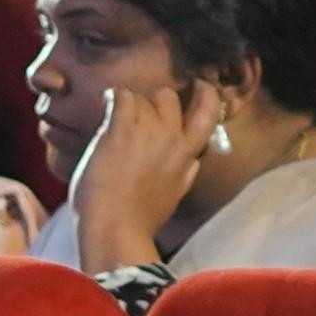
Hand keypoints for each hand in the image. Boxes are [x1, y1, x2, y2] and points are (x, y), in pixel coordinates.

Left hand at [68, 78, 232, 276]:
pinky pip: (121, 96)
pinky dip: (112, 98)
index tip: (200, 87)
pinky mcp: (121, 130)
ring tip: (116, 117)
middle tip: (137, 113)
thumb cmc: (142, 218)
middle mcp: (173, 138)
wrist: (116, 228)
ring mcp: (148, 132)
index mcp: (188, 155)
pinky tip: (106, 104)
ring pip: (143, 96)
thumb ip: (186, 172)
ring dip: (129, 103)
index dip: (206, 95)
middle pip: (168, 97)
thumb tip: (193, 161)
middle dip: (153, 101)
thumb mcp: (176, 193)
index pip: (209, 114)